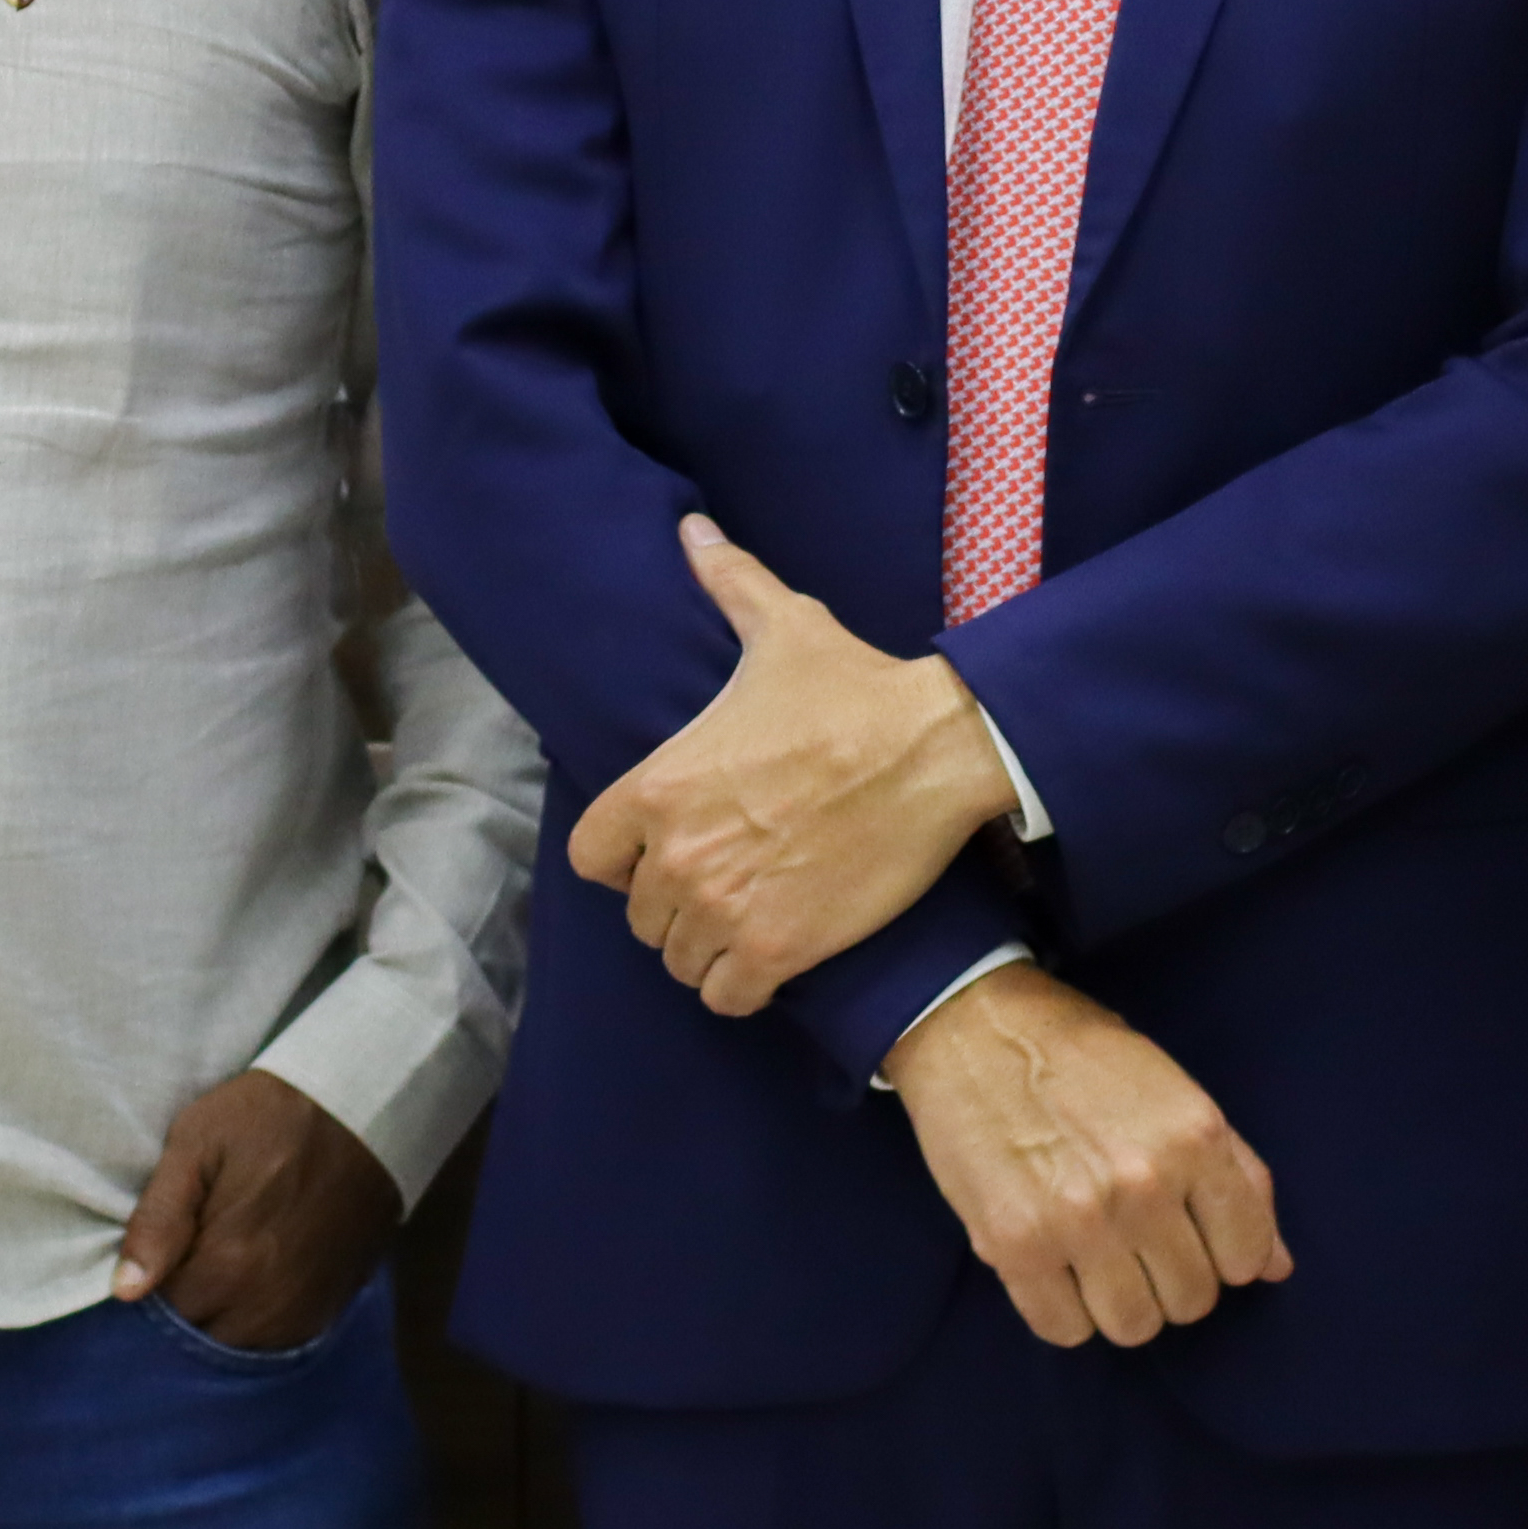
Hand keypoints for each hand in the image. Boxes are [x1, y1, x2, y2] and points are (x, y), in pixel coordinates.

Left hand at [111, 1068, 403, 1354]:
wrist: (362, 1110)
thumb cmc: (267, 1117)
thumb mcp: (197, 1143)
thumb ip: (158, 1218)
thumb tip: (124, 1291)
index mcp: (227, 1264)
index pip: (163, 1312)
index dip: (154, 1283)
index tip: (161, 1250)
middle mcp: (266, 1302)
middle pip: (200, 1337)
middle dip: (186, 1306)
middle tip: (189, 1255)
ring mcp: (303, 1311)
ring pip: (239, 1347)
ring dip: (222, 1319)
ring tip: (221, 1267)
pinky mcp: (330, 1307)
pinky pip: (279, 1343)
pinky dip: (259, 1324)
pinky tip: (253, 1284)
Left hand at [565, 516, 1013, 1015]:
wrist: (935, 749)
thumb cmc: (854, 689)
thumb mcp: (781, 627)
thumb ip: (727, 584)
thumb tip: (694, 531)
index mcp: (659, 787)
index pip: (592, 854)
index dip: (623, 855)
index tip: (659, 848)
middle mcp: (679, 856)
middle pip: (640, 914)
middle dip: (673, 903)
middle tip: (721, 882)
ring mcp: (728, 908)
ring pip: (680, 960)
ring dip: (706, 947)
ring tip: (744, 921)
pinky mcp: (781, 950)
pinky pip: (726, 996)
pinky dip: (740, 986)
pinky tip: (767, 959)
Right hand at [884, 963, 1290, 1348]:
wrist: (972, 1025)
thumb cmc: (1083, 1055)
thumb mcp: (1179, 1093)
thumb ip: (1238, 1176)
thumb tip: (1277, 1268)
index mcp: (1196, 1139)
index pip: (1246, 1257)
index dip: (1224, 1256)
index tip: (1193, 1237)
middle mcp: (1145, 1186)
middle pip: (1191, 1300)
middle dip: (1170, 1279)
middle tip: (1137, 1242)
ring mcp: (1078, 1221)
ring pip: (1134, 1326)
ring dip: (1121, 1303)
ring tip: (1097, 1260)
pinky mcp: (1013, 1246)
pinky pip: (1064, 1330)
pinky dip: (1065, 1312)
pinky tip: (1054, 1269)